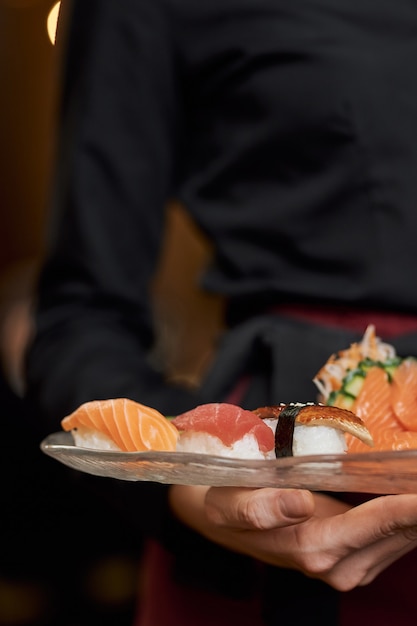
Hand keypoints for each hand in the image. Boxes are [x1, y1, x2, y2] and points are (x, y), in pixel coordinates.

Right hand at [169, 485, 416, 590]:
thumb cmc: (229, 504)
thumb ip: (261, 509)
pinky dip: (406, 520)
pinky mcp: (352, 559)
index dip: (408, 507)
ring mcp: (347, 566)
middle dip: (416, 507)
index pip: (378, 523)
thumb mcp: (231, 503)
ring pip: (401, 540)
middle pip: (399, 534)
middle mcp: (336, 566)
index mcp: (312, 548)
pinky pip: (393, 540)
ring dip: (414, 514)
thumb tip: (300, 504)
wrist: (226, 521)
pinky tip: (410, 498)